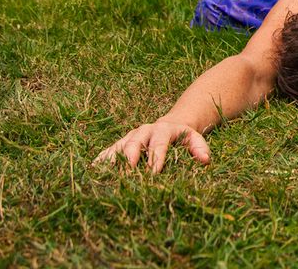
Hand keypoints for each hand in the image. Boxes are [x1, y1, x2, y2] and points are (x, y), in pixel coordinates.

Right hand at [93, 119, 210, 173]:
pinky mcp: (122, 143)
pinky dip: (101, 160)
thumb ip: (200, 147)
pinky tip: (92, 171)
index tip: (153, 172)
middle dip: (131, 156)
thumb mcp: (195, 138)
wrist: (171, 124)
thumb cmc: (184, 136)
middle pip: (135, 142)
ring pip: (119, 146)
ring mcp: (131, 136)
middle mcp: (144, 131)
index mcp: (163, 130)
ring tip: (102, 173)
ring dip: (111, 159)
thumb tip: (205, 160)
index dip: (156, 157)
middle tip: (127, 172)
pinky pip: (109, 151)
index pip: (159, 143)